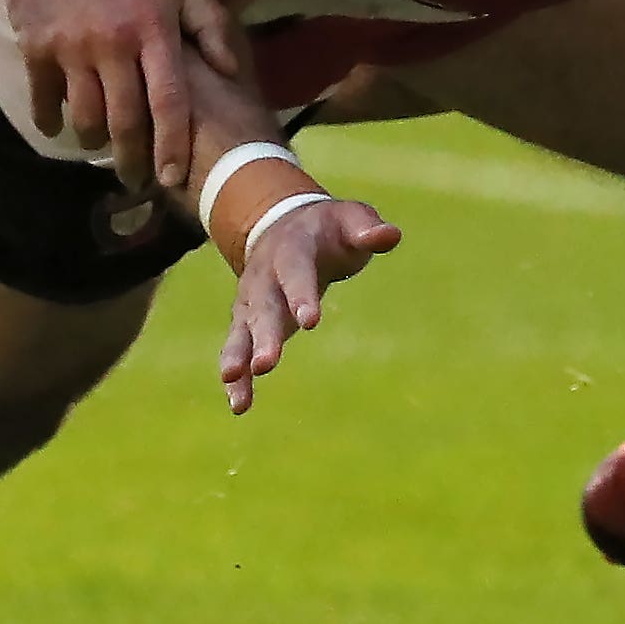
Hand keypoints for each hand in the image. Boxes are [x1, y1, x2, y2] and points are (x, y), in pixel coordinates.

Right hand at [0, 0, 243, 191]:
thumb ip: (209, 24)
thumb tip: (231, 71)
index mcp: (154, 28)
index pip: (169, 101)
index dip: (172, 146)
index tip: (171, 178)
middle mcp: (114, 42)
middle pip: (124, 122)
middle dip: (132, 161)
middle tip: (135, 180)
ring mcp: (71, 47)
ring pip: (84, 117)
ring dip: (94, 139)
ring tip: (101, 143)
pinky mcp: (35, 47)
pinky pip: (44, 100)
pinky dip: (51, 120)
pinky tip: (58, 123)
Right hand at [216, 198, 400, 410]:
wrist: (283, 224)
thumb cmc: (328, 229)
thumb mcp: (350, 219)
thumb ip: (368, 229)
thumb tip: (391, 235)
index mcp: (293, 249)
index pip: (296, 271)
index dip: (301, 295)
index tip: (309, 322)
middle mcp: (265, 276)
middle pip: (264, 307)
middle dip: (265, 336)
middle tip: (267, 365)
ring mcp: (252, 300)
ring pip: (243, 329)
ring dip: (239, 357)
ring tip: (233, 383)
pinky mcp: (248, 321)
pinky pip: (238, 348)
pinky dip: (238, 376)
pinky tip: (240, 404)